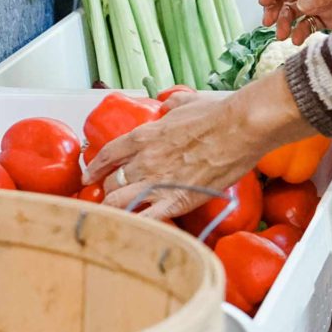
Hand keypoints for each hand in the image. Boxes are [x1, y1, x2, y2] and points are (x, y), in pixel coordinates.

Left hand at [83, 71, 317, 218]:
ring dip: (117, 210)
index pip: (107, 155)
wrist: (240, 127)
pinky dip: (137, 225)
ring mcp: (158, 182)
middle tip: (110, 198)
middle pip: (111, 184)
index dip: (95, 168)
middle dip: (108, 192)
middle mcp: (144, 161)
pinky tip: (135, 230)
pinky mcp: (176, 201)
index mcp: (144, 136)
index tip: (91, 175)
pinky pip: (146, 219)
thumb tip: (167, 105)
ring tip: (118, 216)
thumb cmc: (217, 113)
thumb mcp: (186, 101)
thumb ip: (171, 105)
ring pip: (120, 203)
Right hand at [260, 0, 331, 43]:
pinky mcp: (327, 17)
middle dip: (277, 7)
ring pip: (294, 9)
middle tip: (269, 23)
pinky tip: (297, 40)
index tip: (265, 2)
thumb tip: (301, 5)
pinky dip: (299, 32)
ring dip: (285, 22)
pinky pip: (306, 24)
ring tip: (282, 35)